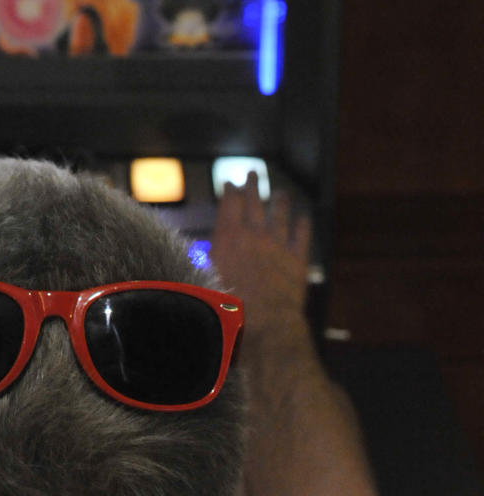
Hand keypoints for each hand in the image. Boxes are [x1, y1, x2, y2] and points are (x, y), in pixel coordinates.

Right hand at [209, 173, 310, 346]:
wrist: (265, 322)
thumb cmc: (228, 306)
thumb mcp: (205, 280)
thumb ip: (201, 261)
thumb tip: (192, 254)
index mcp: (228, 237)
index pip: (230, 204)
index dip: (230, 191)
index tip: (230, 183)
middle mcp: (254, 234)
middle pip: (254, 202)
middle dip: (253, 186)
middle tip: (253, 173)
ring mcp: (278, 244)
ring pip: (280, 214)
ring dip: (279, 201)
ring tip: (280, 193)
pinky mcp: (297, 259)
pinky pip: (302, 235)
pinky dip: (302, 224)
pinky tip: (303, 217)